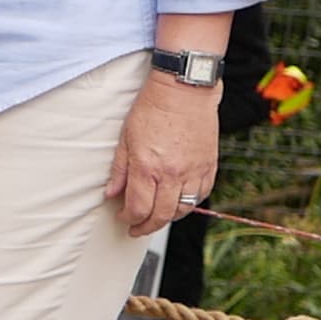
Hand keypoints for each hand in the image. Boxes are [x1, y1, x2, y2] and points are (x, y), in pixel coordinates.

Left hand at [104, 74, 218, 237]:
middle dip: (147, 226)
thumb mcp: (125, 138)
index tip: (123, 218)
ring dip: (169, 218)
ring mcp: (193, 171)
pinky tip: (179, 201)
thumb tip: (111, 193)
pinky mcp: (209, 166)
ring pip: (183, 209)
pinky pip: (202, 194)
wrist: (184, 90)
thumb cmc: (152, 109)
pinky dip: (190, 203)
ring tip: (157, 217)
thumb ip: (120, 170)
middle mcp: (172, 173)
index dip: (129, 219)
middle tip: (137, 228)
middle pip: (161, 215)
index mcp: (147, 167)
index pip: (138, 208)